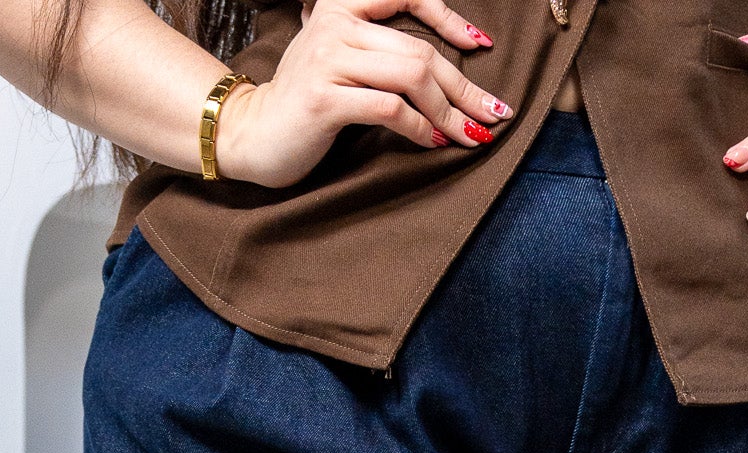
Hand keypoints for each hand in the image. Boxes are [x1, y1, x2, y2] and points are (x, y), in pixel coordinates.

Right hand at [217, 0, 512, 187]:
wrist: (254, 133)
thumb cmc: (308, 103)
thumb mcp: (342, 60)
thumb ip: (381, 50)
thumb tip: (444, 70)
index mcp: (342, 6)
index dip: (449, 19)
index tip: (480, 45)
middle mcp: (335, 25)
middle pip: (420, 51)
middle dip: (464, 87)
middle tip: (493, 114)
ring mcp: (329, 60)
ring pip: (410, 76)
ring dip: (449, 112)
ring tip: (469, 136)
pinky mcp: (325, 99)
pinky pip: (390, 109)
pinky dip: (419, 129)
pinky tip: (433, 144)